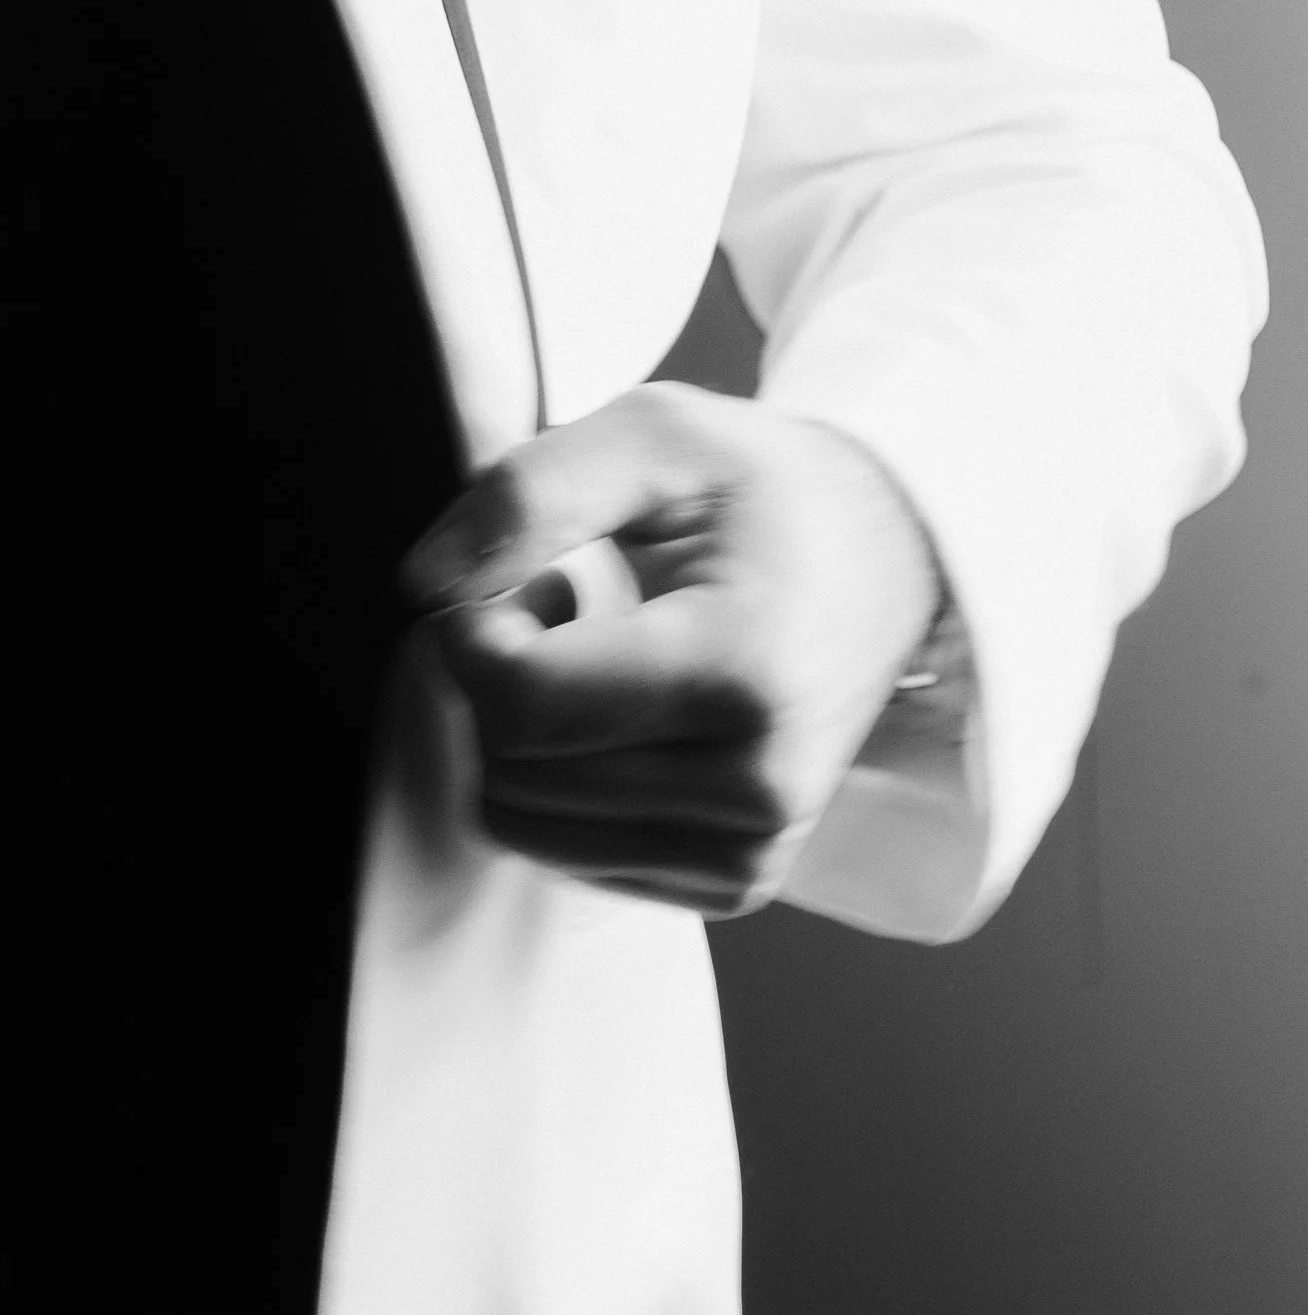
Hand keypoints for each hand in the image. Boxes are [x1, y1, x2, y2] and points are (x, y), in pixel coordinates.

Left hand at [401, 383, 941, 916]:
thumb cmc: (768, 493)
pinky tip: (622, 709)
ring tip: (596, 652)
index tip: (522, 574)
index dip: (471, 633)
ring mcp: (749, 848)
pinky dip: (560, 779)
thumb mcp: (657, 433)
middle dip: (498, 675)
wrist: (891, 563)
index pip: (519, 703)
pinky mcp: (732, 880)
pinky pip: (561, 853)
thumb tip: (424, 584)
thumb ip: (528, 492)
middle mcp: (757, 787)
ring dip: (522, 732)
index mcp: (745, 672)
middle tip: (563, 599)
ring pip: (520, 823)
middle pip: (509, 769)